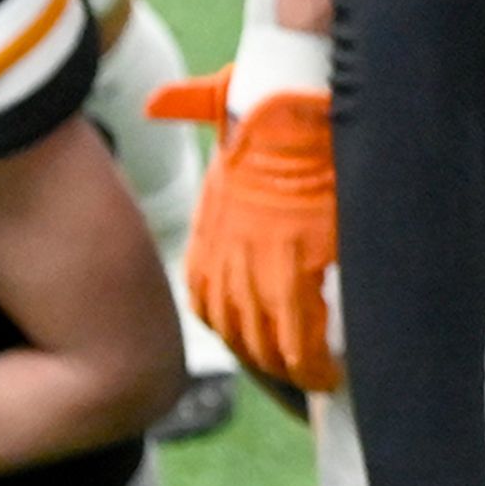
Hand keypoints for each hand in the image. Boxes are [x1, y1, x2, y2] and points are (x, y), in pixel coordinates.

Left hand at [151, 70, 339, 389]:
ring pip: (264, 345)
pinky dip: (311, 364)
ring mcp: (257, 270)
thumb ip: (186, 108)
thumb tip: (157, 102)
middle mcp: (225, 261)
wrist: (289, 111)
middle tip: (291, 382)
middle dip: (264, 364)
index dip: (240, 333)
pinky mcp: (294, 272)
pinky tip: (327, 376)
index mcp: (211, 234)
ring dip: (289, 372)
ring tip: (314, 383)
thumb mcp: (213, 111)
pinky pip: (299, 338)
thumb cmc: (266, 106)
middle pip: (237, 333)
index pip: (212, 303)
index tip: (264, 351)